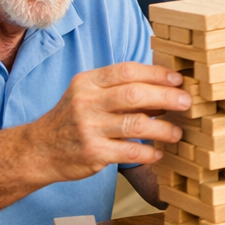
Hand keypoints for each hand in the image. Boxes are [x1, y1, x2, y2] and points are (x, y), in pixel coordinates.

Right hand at [22, 63, 191, 182]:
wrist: (38, 150)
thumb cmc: (72, 119)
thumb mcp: (88, 95)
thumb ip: (119, 89)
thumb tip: (165, 87)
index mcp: (87, 82)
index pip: (127, 71)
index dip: (157, 74)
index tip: (178, 80)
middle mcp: (86, 102)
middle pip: (134, 94)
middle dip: (166, 97)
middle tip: (186, 103)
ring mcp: (88, 128)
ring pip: (135, 125)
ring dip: (163, 129)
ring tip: (177, 133)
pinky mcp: (93, 154)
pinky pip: (129, 152)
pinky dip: (148, 153)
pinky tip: (158, 153)